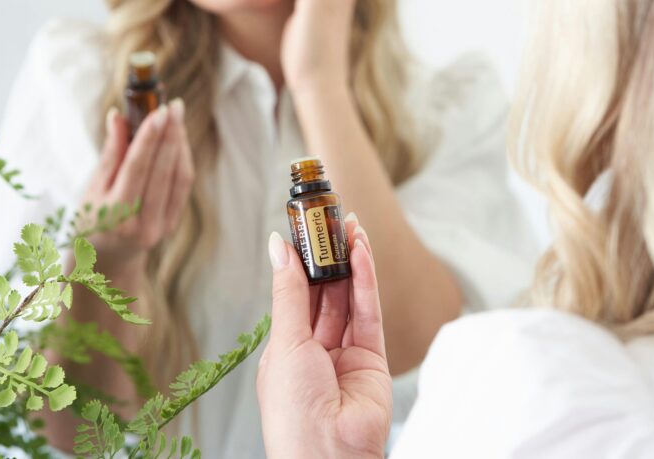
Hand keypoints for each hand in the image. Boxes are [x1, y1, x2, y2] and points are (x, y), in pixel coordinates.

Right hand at [79, 99, 193, 270]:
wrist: (108, 262)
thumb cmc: (92, 220)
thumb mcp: (92, 190)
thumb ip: (109, 155)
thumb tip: (117, 116)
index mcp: (116, 214)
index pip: (137, 168)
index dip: (150, 138)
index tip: (159, 112)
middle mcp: (142, 223)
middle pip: (163, 170)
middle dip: (170, 134)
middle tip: (173, 106)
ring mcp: (162, 226)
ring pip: (179, 177)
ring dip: (180, 143)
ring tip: (177, 117)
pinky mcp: (173, 224)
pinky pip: (183, 185)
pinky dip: (183, 159)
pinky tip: (178, 139)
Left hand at [257, 216, 390, 458]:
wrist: (327, 455)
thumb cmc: (293, 411)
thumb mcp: (285, 341)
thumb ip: (289, 291)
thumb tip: (279, 246)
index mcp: (286, 349)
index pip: (295, 294)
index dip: (302, 260)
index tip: (305, 226)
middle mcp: (316, 349)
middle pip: (325, 292)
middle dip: (329, 256)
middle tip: (332, 218)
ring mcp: (346, 353)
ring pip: (349, 297)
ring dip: (351, 261)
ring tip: (350, 225)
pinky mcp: (373, 357)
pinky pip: (368, 311)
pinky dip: (366, 280)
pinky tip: (362, 251)